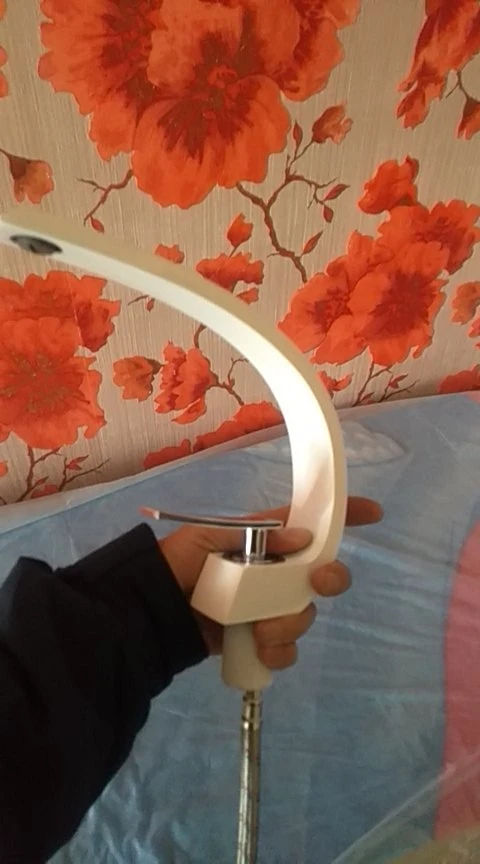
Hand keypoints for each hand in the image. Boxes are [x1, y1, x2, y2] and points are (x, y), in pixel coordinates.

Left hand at [160, 497, 381, 668]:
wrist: (151, 612)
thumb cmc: (177, 564)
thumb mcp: (209, 538)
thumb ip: (256, 536)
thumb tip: (303, 539)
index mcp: (265, 540)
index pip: (309, 523)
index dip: (343, 517)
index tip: (373, 514)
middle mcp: (274, 573)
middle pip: (322, 574)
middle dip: (330, 579)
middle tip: (318, 582)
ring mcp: (269, 607)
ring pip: (305, 614)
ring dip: (289, 623)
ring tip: (259, 629)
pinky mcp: (260, 640)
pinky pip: (287, 649)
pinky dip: (278, 651)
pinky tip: (259, 648)